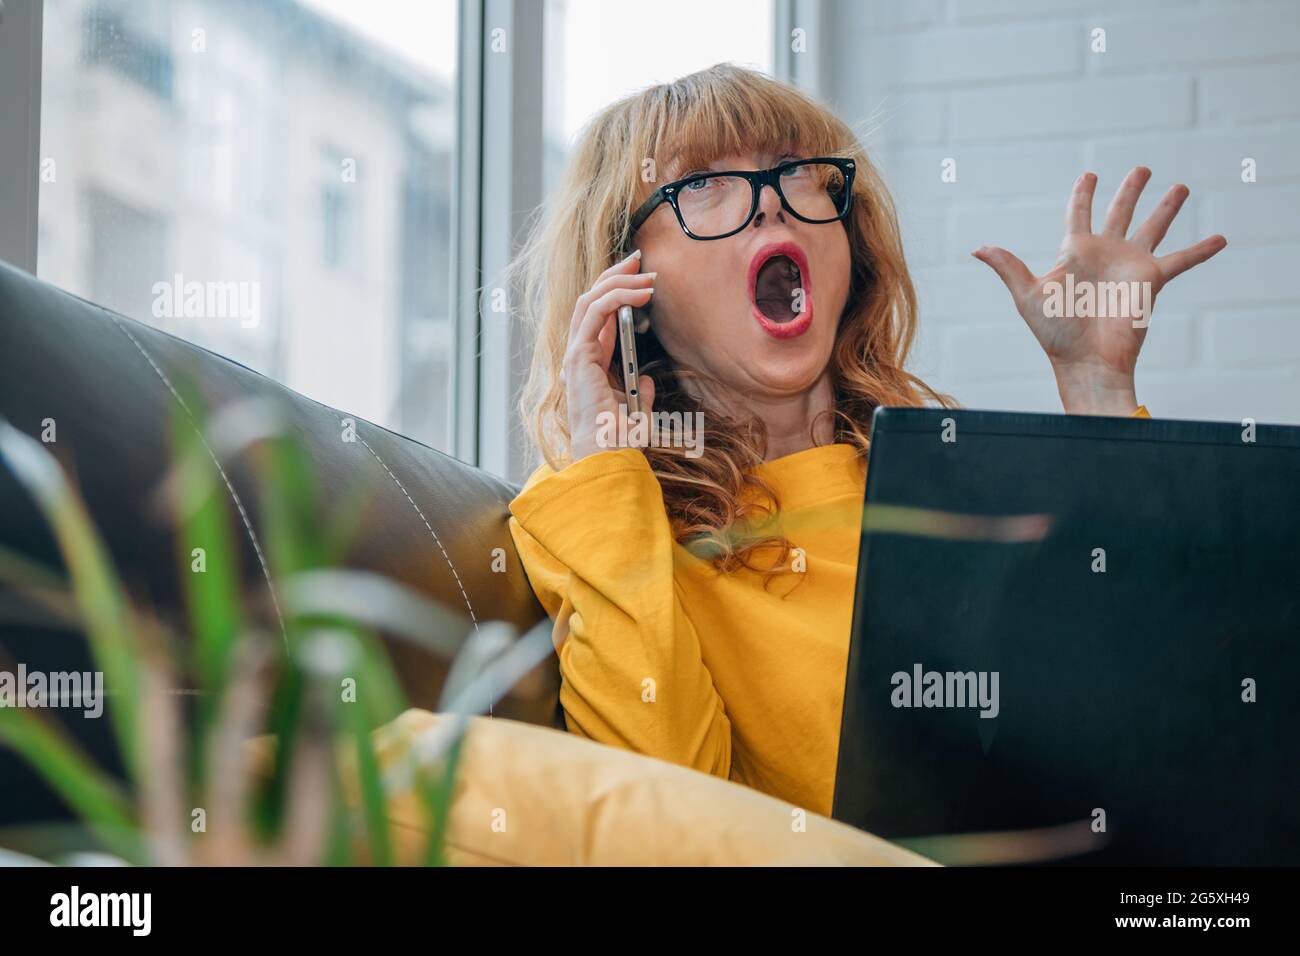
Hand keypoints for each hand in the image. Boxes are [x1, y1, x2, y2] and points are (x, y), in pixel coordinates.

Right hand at [562, 250, 656, 462]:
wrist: (607, 452)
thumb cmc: (618, 438)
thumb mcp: (636, 410)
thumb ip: (641, 393)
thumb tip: (650, 381)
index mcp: (590, 363)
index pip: (599, 315)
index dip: (617, 291)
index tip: (641, 276)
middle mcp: (579, 354)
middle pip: (592, 300)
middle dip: (615, 275)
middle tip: (639, 258)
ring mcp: (576, 352)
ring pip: (591, 300)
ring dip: (618, 281)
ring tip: (645, 273)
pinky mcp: (579, 354)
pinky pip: (594, 313)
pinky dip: (616, 296)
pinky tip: (639, 292)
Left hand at [973, 167, 1226, 414]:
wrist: (1086, 360)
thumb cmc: (1055, 332)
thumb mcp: (1027, 294)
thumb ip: (1007, 267)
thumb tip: (976, 248)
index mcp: (1075, 253)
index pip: (1080, 214)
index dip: (1083, 194)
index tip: (1089, 174)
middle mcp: (1105, 255)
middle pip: (1119, 213)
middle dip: (1130, 190)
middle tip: (1142, 169)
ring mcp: (1130, 266)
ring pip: (1152, 227)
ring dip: (1166, 208)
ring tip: (1180, 186)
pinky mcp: (1152, 281)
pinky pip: (1183, 260)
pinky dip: (1202, 250)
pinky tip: (1221, 238)